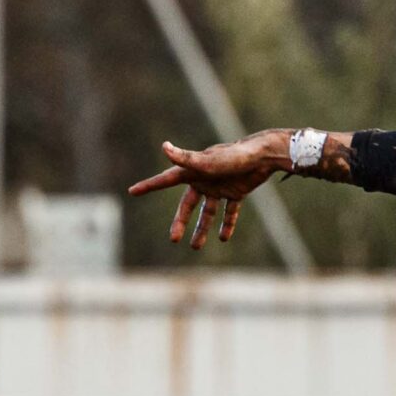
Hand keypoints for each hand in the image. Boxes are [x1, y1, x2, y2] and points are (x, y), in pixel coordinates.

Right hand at [127, 131, 290, 248]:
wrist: (263, 155)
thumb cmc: (234, 157)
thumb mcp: (208, 162)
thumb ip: (186, 158)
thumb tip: (164, 147)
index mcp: (193, 171)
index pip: (166, 181)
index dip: (149, 186)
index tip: (132, 192)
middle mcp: (204, 180)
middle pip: (187, 205)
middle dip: (180, 222)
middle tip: (174, 240)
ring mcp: (220, 187)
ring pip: (207, 212)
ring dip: (202, 229)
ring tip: (195, 247)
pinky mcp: (236, 192)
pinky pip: (229, 212)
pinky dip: (227, 224)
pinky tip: (223, 237)